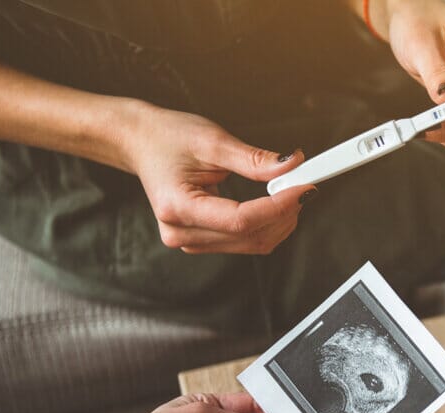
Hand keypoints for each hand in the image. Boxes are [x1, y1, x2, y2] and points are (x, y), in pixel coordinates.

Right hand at [123, 104, 313, 253]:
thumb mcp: (212, 141)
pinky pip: (245, 241)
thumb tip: (291, 167)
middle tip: (303, 185)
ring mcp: (190, 241)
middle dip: (285, 213)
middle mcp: (181, 233)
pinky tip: (275, 204)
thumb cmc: (167, 137)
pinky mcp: (201, 240)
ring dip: (280, 221)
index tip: (304, 188)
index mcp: (178, 207)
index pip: (241, 220)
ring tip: (289, 191)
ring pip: (252, 244)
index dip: (278, 207)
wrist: (141, 142)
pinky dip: (267, 224)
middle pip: (250, 236)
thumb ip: (253, 159)